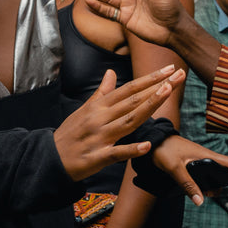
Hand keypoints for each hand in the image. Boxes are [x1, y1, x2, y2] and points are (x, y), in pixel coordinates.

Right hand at [55, 66, 182, 181]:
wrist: (49, 158)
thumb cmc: (70, 133)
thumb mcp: (84, 109)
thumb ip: (102, 92)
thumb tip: (111, 72)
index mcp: (100, 106)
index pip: (129, 88)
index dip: (150, 78)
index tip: (169, 69)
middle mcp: (101, 118)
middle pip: (134, 100)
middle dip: (158, 87)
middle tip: (178, 75)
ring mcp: (100, 137)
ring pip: (129, 121)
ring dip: (149, 107)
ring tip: (167, 93)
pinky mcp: (97, 157)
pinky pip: (117, 153)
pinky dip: (132, 149)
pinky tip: (147, 145)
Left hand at [151, 135, 227, 205]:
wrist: (153, 142)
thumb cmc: (164, 151)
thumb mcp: (174, 168)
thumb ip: (187, 184)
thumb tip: (201, 202)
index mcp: (208, 156)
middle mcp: (208, 158)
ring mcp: (203, 161)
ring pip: (221, 175)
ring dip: (226, 185)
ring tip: (221, 193)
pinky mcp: (196, 165)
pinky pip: (210, 177)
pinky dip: (212, 185)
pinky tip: (207, 192)